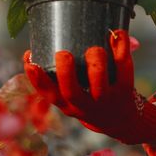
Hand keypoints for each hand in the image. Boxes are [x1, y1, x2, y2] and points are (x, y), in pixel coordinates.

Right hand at [22, 29, 155, 144]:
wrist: (122, 121)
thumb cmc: (89, 99)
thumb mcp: (72, 97)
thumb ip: (58, 76)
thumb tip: (39, 43)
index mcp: (68, 105)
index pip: (49, 94)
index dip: (37, 78)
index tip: (29, 59)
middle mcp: (86, 105)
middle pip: (72, 93)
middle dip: (65, 73)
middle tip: (62, 53)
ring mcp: (107, 99)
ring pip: (100, 87)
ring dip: (96, 65)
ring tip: (94, 48)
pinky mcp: (126, 90)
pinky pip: (125, 69)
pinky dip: (123, 49)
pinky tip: (119, 34)